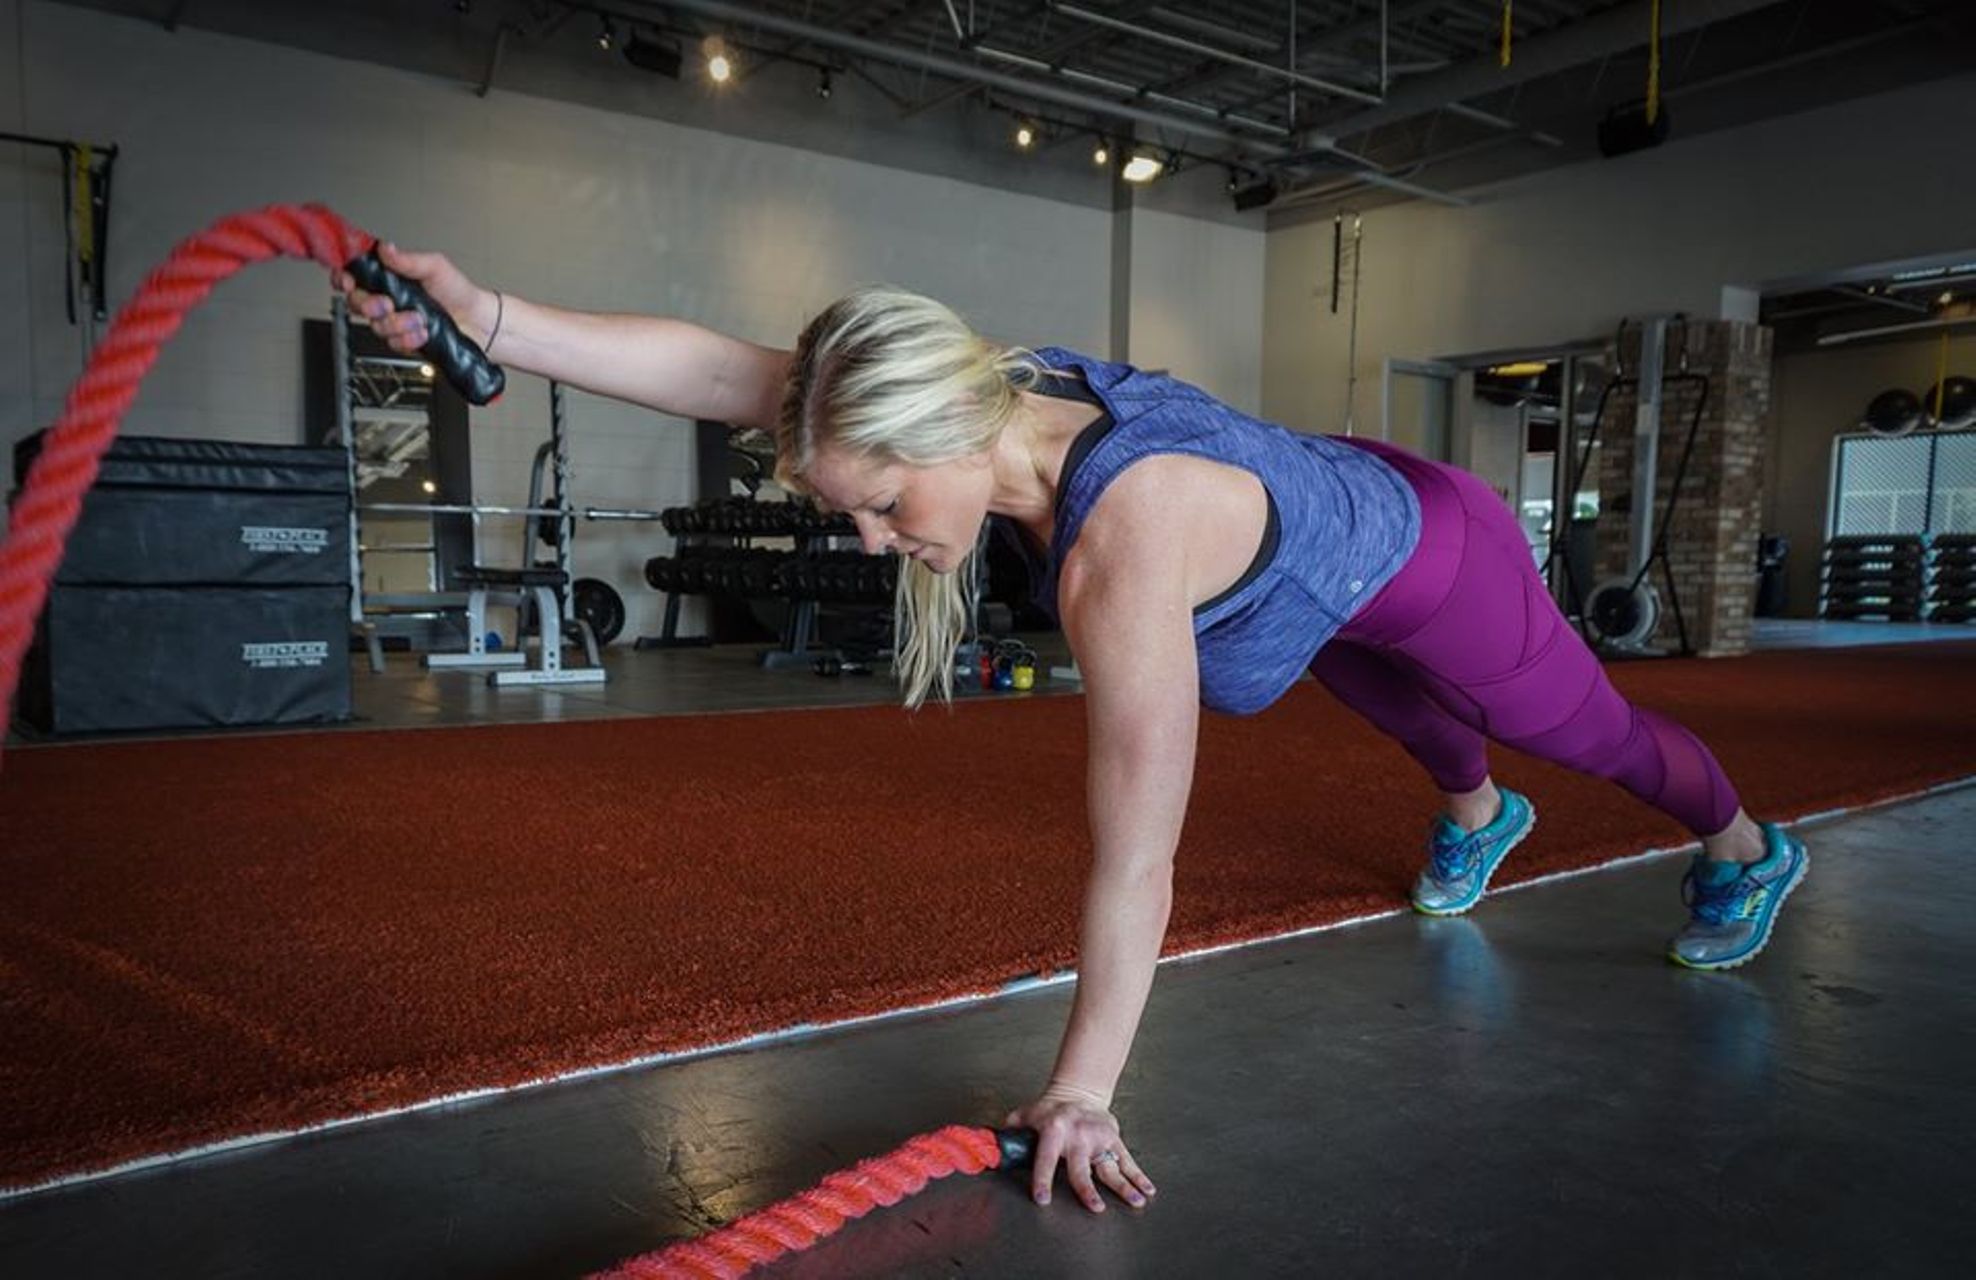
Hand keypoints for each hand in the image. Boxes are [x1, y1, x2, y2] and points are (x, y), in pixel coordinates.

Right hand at [330, 241, 496, 354]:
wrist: (477, 322)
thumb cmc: (458, 291)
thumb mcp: (434, 267)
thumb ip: (407, 260)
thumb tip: (385, 248)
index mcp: (390, 277)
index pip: (354, 275)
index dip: (344, 278)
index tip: (348, 281)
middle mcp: (388, 298)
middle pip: (356, 303)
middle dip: (369, 305)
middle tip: (387, 304)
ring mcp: (394, 320)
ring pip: (375, 325)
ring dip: (397, 323)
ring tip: (419, 318)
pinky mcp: (402, 340)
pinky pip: (393, 342)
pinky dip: (409, 338)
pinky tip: (423, 332)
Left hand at [1004, 1082, 1155, 1212]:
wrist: (1079, 1090)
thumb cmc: (1050, 1108)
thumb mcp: (1027, 1114)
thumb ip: (1010, 1130)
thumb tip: (989, 1143)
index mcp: (1054, 1131)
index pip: (1045, 1159)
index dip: (1042, 1179)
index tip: (1042, 1198)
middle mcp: (1078, 1136)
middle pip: (1082, 1168)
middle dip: (1087, 1190)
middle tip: (1094, 1207)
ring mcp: (1099, 1139)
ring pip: (1111, 1167)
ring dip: (1123, 1186)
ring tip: (1134, 1201)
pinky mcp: (1114, 1140)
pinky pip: (1128, 1161)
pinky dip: (1139, 1176)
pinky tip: (1147, 1190)